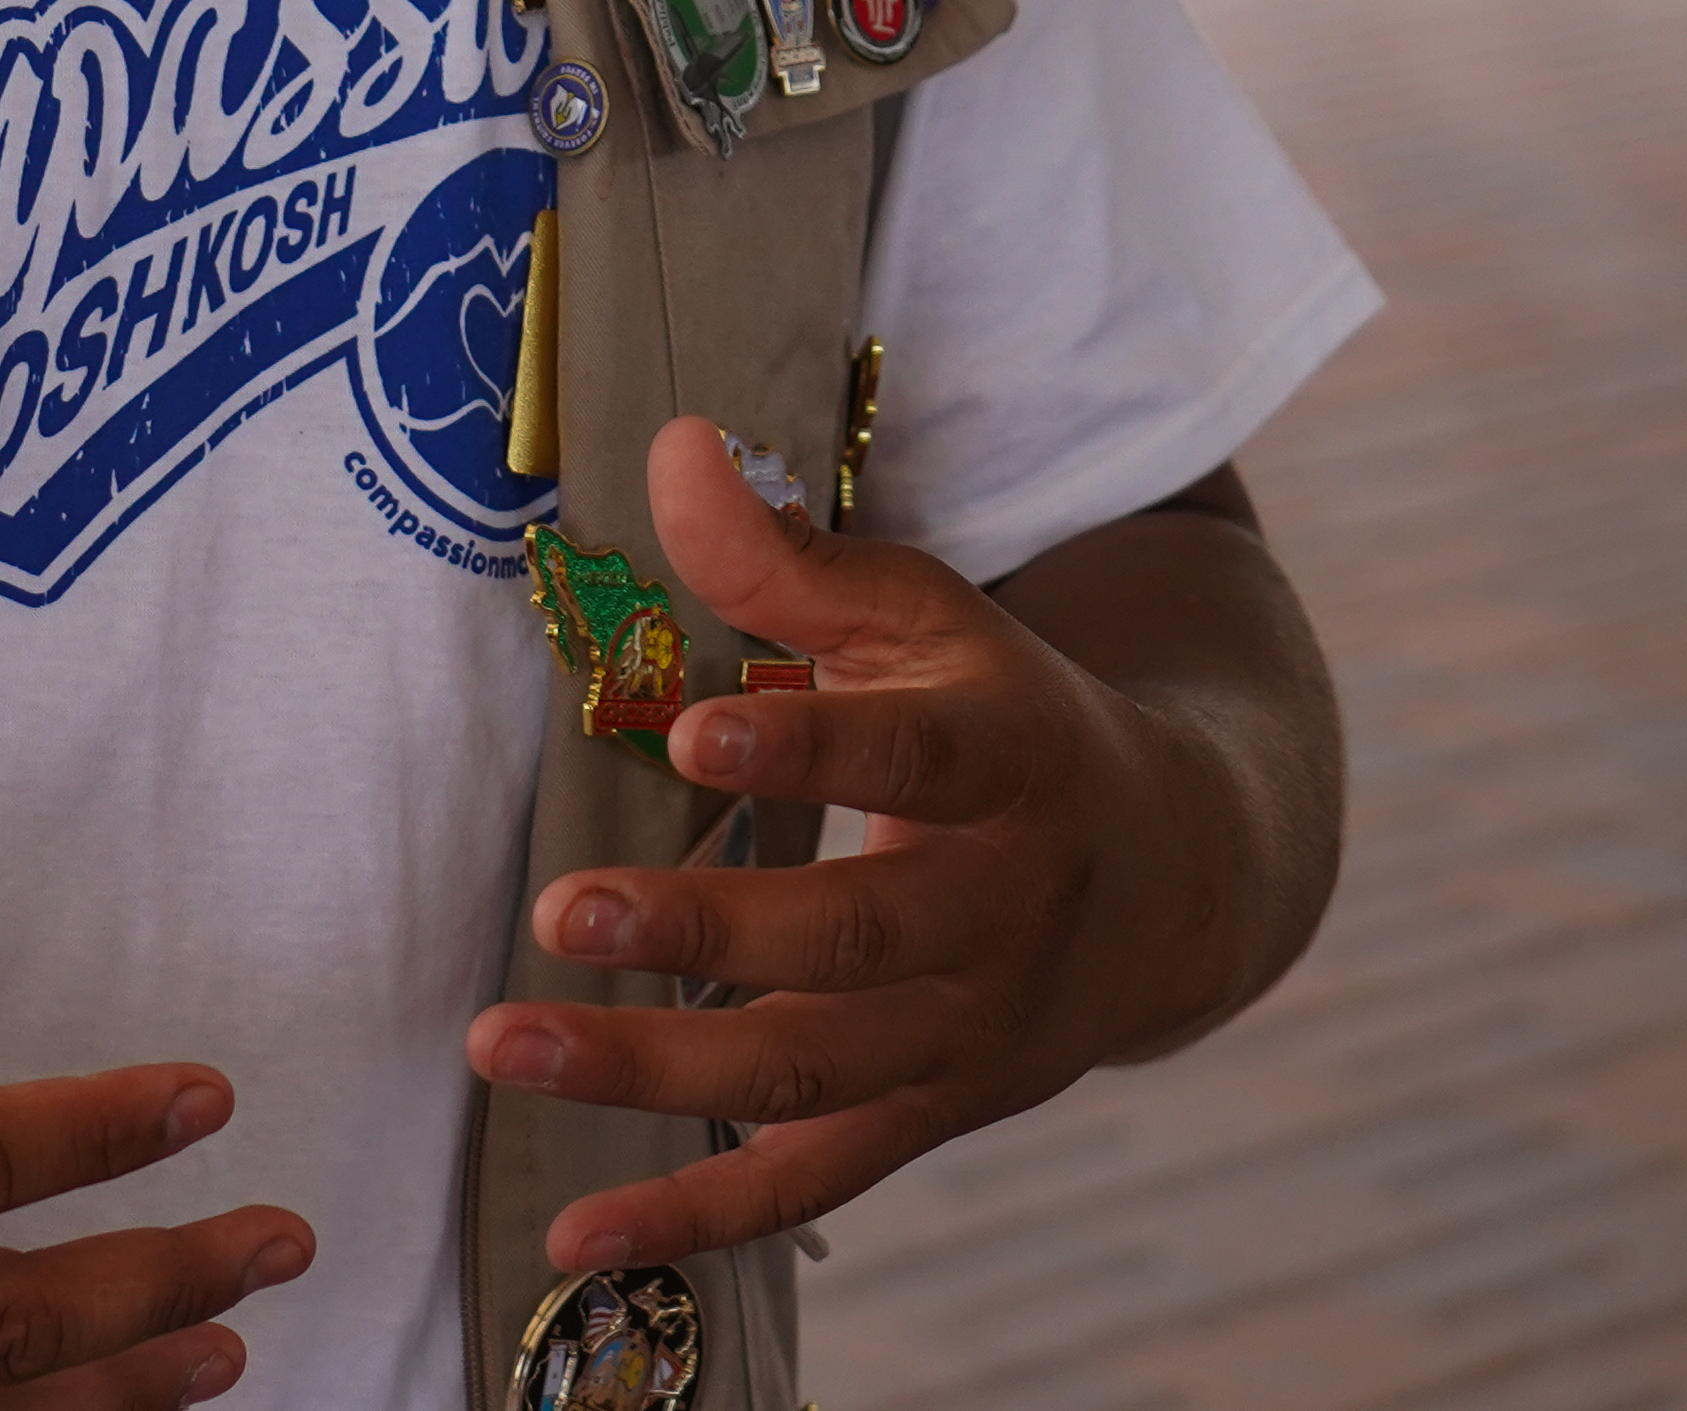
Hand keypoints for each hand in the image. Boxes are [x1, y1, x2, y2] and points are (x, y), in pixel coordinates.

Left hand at [460, 423, 1301, 1271]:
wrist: (1181, 873)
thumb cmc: (1009, 716)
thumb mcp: (929, 617)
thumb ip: (788, 557)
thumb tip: (664, 452)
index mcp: (1015, 756)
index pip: (914, 756)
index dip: (811, 744)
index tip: (695, 728)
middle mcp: (1006, 908)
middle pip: (855, 938)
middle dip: (705, 931)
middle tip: (558, 910)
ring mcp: (974, 1033)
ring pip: (815, 1070)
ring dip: (655, 1071)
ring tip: (505, 1044)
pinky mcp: (935, 1115)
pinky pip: (812, 1181)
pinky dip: (696, 1219)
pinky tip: (579, 1233)